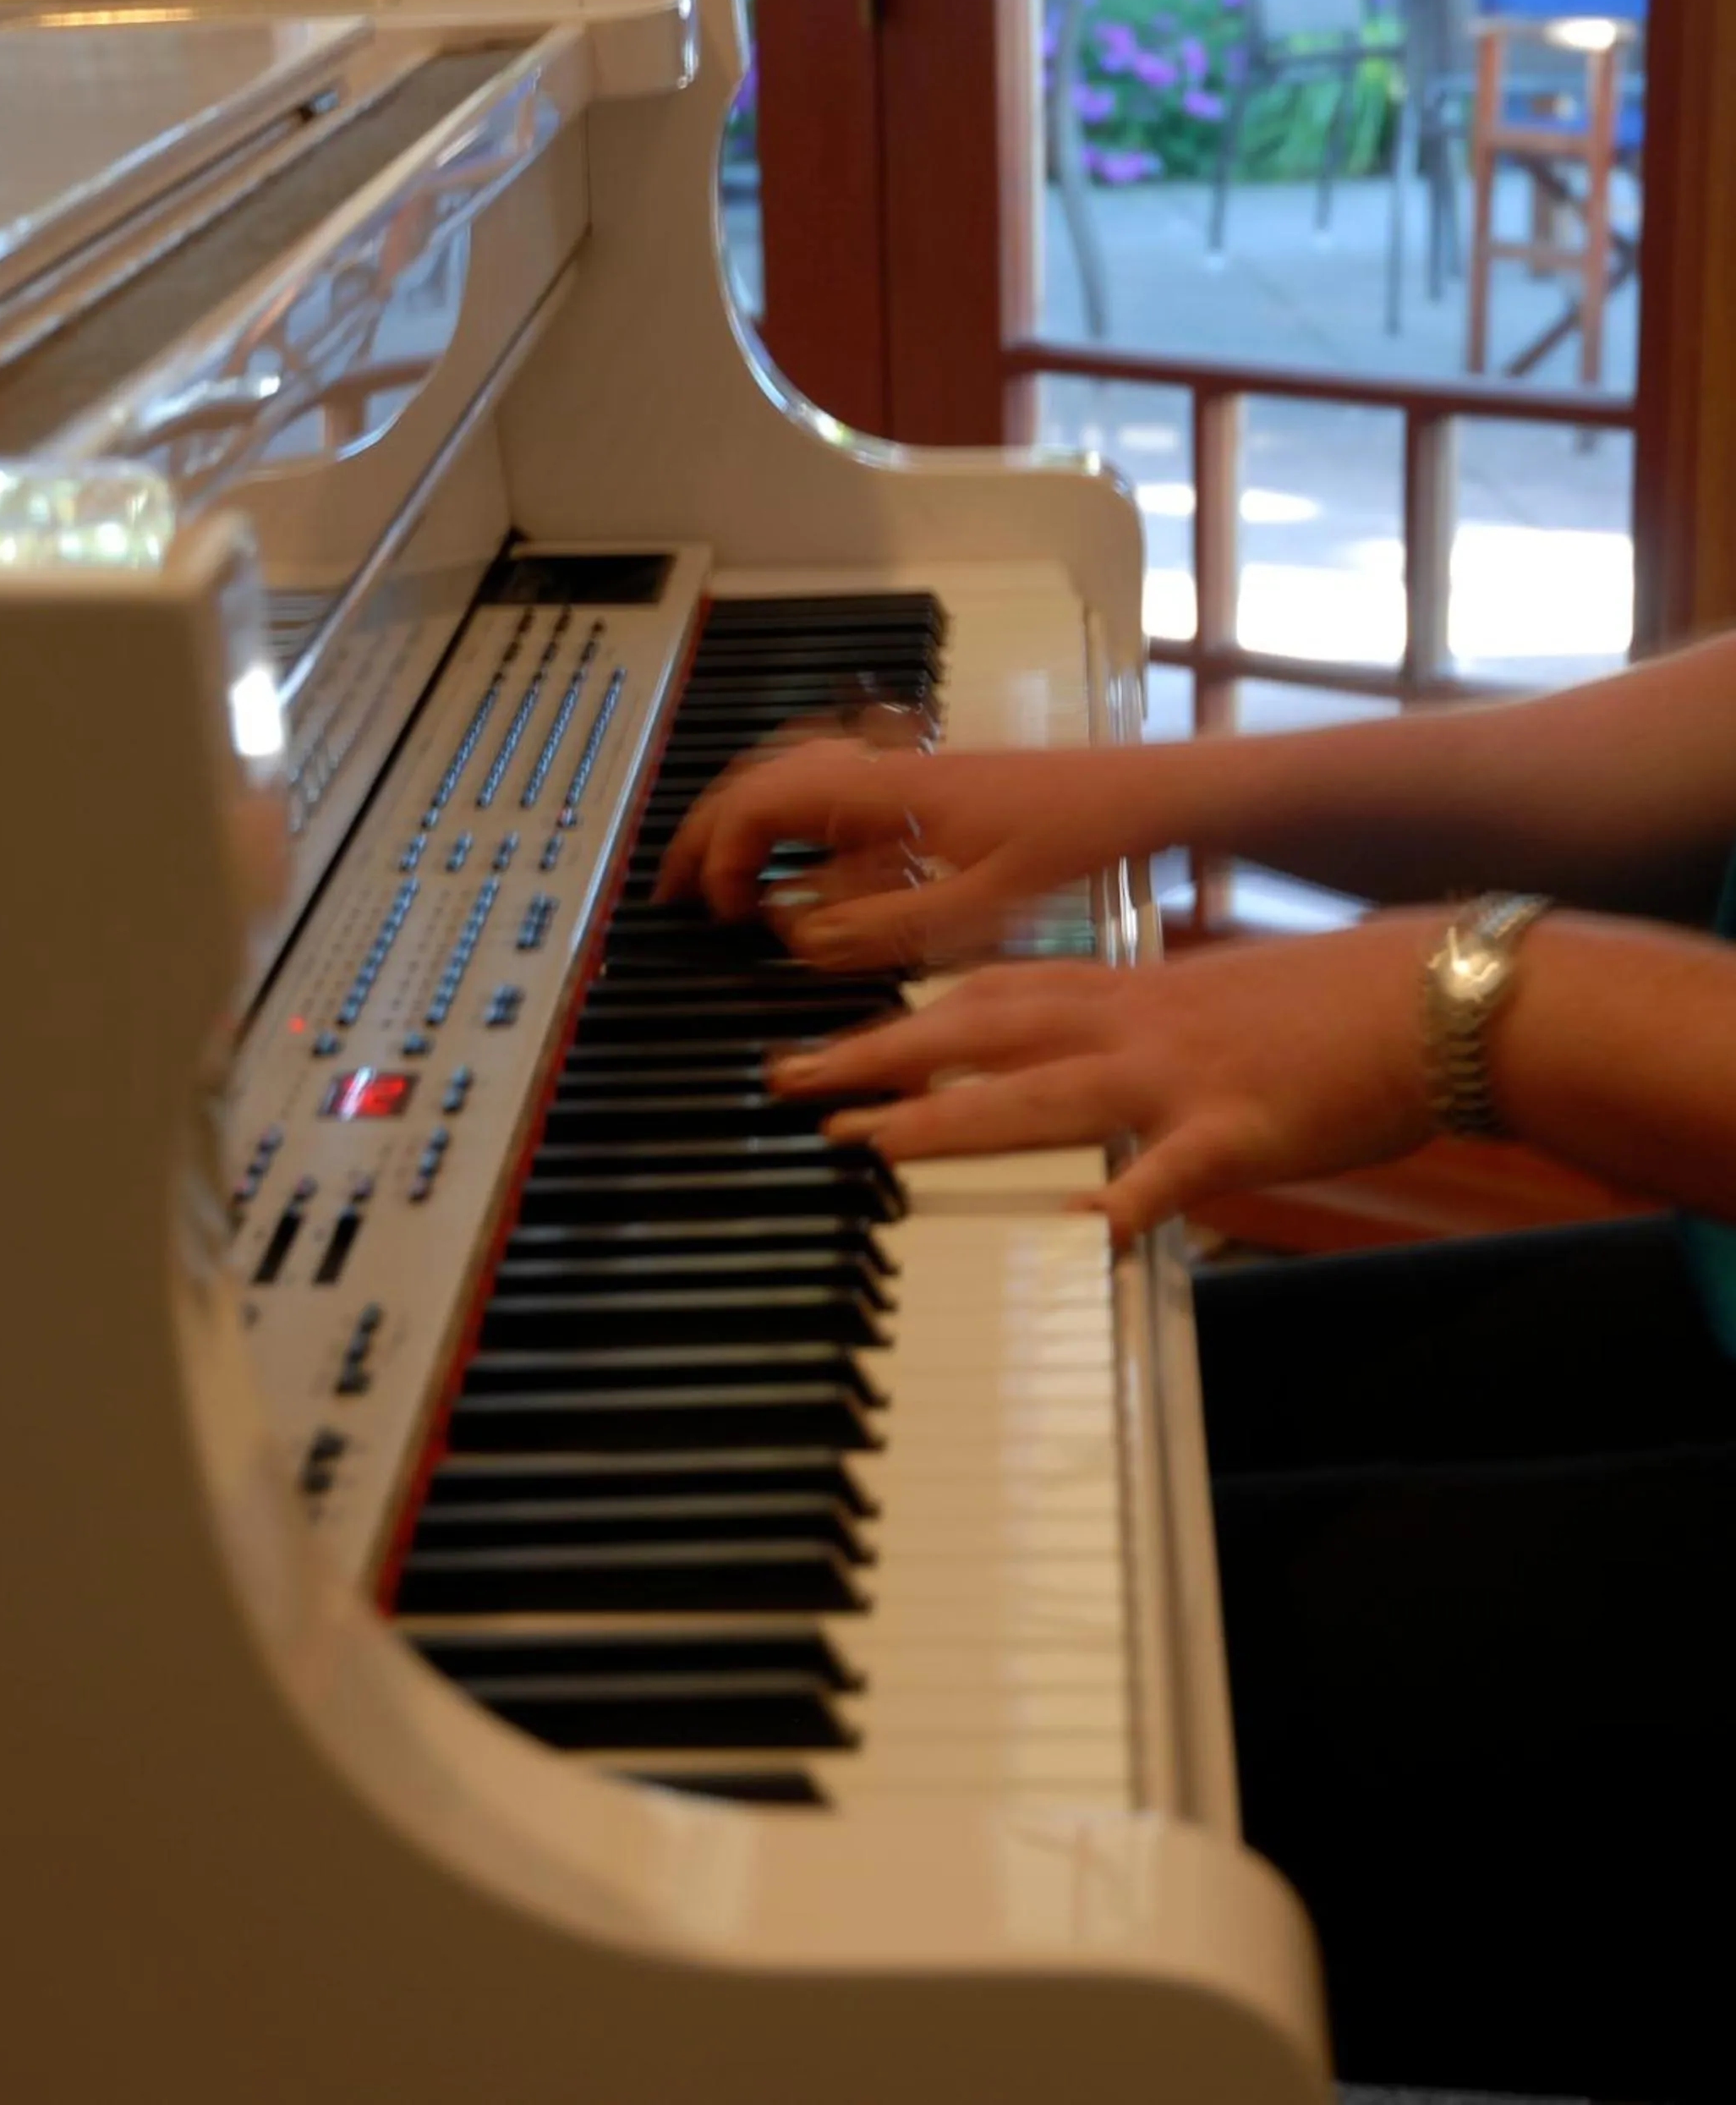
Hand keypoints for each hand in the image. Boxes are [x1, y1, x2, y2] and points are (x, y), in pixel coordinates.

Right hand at [655, 737, 1129, 968]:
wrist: (1142, 796)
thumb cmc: (1079, 842)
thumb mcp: (977, 910)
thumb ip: (878, 928)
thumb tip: (792, 932)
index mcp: (887, 791)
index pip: (762, 802)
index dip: (722, 855)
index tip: (719, 911)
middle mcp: (887, 768)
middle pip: (762, 775)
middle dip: (708, 831)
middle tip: (676, 887)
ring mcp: (907, 770)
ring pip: (795, 770)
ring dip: (749, 818)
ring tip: (725, 870)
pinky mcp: (930, 783)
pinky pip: (837, 783)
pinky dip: (798, 815)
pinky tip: (808, 861)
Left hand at [769, 914, 1444, 1241]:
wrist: (1433, 992)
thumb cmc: (1323, 1004)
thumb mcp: (1204, 1003)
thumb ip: (1125, 1032)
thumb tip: (1063, 1065)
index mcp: (1123, 992)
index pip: (983, 995)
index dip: (895, 1016)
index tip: (823, 1036)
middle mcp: (1132, 1022)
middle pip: (979, 1032)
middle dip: (878, 1057)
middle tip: (791, 1083)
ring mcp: (1181, 1074)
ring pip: (1046, 1091)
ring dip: (953, 1117)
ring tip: (873, 1146)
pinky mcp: (1244, 1128)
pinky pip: (1175, 1170)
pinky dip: (1129, 1199)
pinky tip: (1084, 1234)